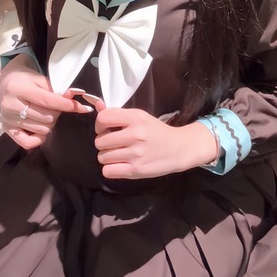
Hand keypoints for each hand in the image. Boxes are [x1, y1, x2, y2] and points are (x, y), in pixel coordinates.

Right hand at [0, 54, 92, 148]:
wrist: (7, 82)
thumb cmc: (26, 80)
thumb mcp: (41, 80)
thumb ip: (57, 89)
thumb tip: (73, 97)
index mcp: (17, 89)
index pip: (47, 101)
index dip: (65, 104)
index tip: (79, 107)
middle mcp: (10, 105)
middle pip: (46, 117)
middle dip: (57, 112)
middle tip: (56, 107)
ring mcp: (8, 119)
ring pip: (41, 129)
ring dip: (50, 123)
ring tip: (46, 114)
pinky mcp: (7, 129)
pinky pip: (28, 142)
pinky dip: (38, 139)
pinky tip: (40, 129)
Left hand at [94, 108, 218, 178]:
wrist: (179, 148)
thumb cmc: (157, 132)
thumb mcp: (140, 117)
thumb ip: (118, 113)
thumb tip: (97, 105)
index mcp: (135, 118)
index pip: (103, 118)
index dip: (99, 125)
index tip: (106, 130)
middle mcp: (135, 134)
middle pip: (99, 141)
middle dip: (104, 144)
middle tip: (114, 144)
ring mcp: (136, 153)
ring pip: (102, 157)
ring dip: (107, 157)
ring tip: (119, 155)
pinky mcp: (136, 170)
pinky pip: (108, 171)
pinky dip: (110, 169)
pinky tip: (119, 165)